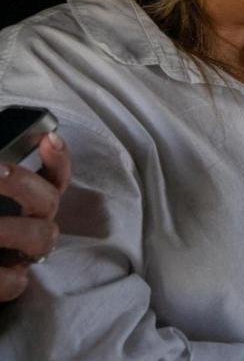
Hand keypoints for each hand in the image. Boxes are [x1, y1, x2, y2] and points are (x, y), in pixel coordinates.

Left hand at [0, 132, 69, 300]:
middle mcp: (32, 225)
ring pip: (41, 237)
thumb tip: (1, 159)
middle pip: (49, 201)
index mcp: (26, 204)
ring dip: (12, 227)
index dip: (58, 158)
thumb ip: (2, 180)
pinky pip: (15, 283)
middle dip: (25, 184)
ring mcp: (22, 254)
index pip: (54, 177)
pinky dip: (2, 275)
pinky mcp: (8, 284)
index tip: (48, 139)